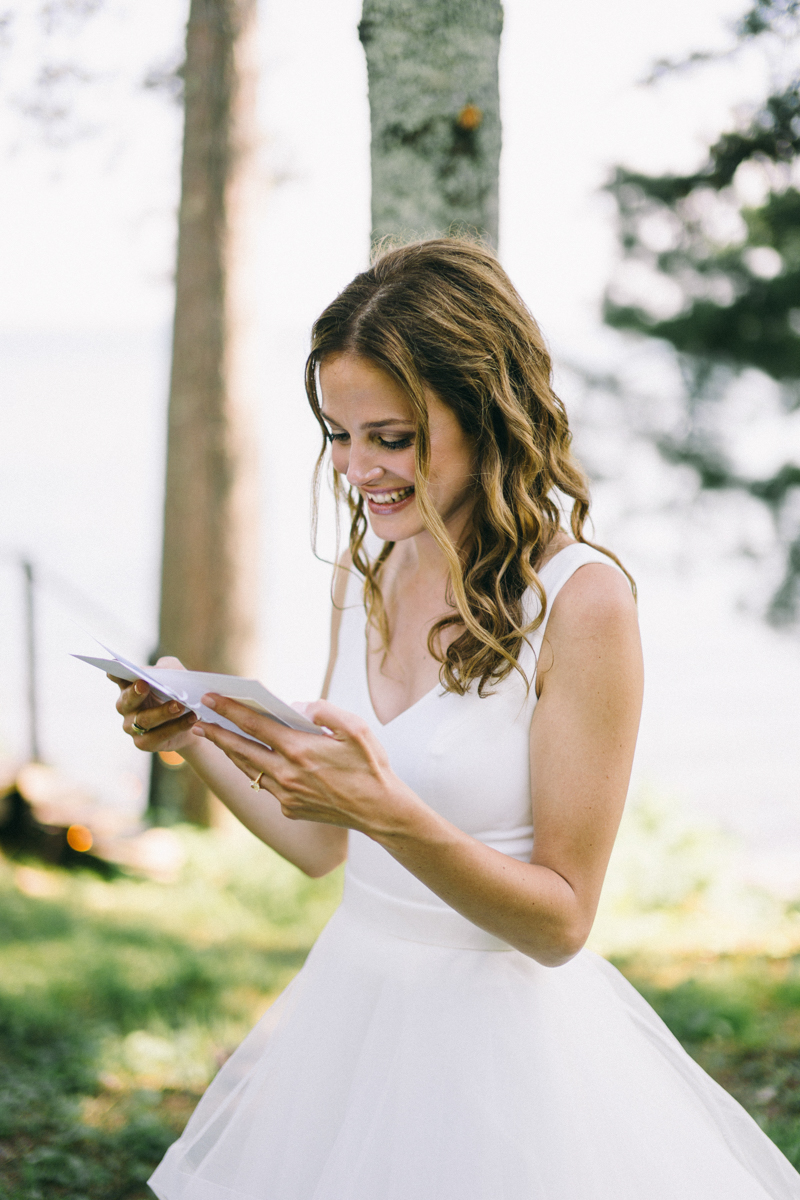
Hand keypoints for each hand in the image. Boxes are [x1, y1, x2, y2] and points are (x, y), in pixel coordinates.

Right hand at [112, 656, 197, 752]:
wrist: (192, 719)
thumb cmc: (179, 691)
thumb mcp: (176, 674)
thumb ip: (166, 669)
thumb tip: (154, 671)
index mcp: (130, 686)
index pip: (117, 677)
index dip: (115, 673)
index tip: (114, 667)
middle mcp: (126, 706)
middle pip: (127, 700)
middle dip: (135, 692)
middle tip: (145, 684)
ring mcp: (131, 726)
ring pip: (144, 719)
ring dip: (162, 712)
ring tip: (180, 705)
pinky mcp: (144, 742)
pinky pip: (158, 736)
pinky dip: (176, 727)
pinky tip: (191, 719)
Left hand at [191, 695, 417, 834]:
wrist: (380, 811)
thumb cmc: (370, 766)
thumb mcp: (355, 728)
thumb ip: (323, 710)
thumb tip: (295, 706)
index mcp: (299, 750)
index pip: (254, 725)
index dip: (229, 710)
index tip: (210, 699)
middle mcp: (286, 774)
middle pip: (240, 750)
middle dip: (216, 734)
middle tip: (197, 722)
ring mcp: (286, 795)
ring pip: (249, 770)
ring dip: (231, 754)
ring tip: (218, 740)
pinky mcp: (290, 809)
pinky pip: (268, 787)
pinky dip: (259, 772)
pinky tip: (255, 763)